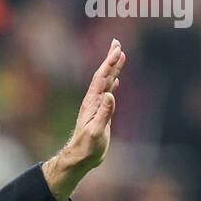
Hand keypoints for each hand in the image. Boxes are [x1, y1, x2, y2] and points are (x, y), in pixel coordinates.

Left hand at [63, 38, 124, 173]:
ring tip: (119, 54)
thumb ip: (104, 114)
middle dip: (110, 59)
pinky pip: (108, 94)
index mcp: (93, 103)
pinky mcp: (100, 113)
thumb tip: (111, 94)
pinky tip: (116, 80)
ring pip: (106, 83)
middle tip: (117, 42)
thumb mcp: (96, 132)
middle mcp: (94, 101)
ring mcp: (97, 107)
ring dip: (113, 68)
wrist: (80, 158)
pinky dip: (113, 84)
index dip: (109, 64)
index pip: (102, 78)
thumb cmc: (87, 148)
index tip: (117, 49)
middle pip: (103, 75)